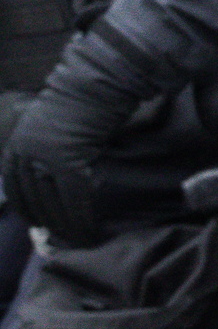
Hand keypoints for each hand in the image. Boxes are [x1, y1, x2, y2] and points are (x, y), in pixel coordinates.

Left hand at [2, 71, 138, 243]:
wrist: (92, 89)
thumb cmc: (76, 103)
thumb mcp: (48, 126)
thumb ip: (43, 148)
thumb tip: (50, 171)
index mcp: (18, 145)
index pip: (14, 184)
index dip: (24, 206)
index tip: (34, 222)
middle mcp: (26, 154)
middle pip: (32, 196)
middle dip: (44, 219)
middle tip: (55, 236)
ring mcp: (46, 160)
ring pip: (52, 202)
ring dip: (63, 224)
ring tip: (73, 238)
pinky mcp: (69, 164)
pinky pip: (74, 198)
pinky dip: (80, 216)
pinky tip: (86, 229)